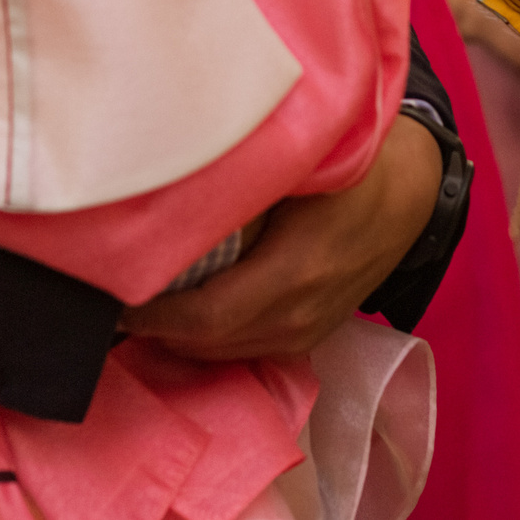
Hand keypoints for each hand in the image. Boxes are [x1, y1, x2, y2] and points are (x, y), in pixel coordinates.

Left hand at [120, 115, 441, 358]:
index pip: (207, 317)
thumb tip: (168, 187)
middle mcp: (301, 314)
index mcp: (296, 272)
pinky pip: (247, 350)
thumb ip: (240, 183)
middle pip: (209, 344)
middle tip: (108, 300)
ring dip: (178, 338)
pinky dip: (209, 340)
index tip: (112, 293)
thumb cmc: (353, 167)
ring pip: (226, 354)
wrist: (410, 192)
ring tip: (136, 307)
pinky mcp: (310, 334)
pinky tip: (181, 315)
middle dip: (155, 329)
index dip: (154, 314)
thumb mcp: (300, 165)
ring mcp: (308, 331)